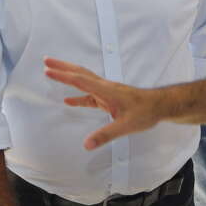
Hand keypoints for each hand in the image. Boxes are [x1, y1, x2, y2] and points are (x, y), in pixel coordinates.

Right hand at [44, 58, 161, 149]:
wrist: (160, 105)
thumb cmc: (146, 112)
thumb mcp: (125, 126)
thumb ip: (105, 135)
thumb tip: (86, 144)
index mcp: (106, 90)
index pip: (80, 81)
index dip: (63, 76)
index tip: (47, 70)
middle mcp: (104, 87)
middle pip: (79, 74)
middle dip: (62, 67)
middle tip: (45, 61)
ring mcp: (106, 92)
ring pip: (84, 81)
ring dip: (68, 76)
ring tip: (52, 72)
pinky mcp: (109, 98)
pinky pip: (89, 95)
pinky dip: (77, 96)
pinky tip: (69, 100)